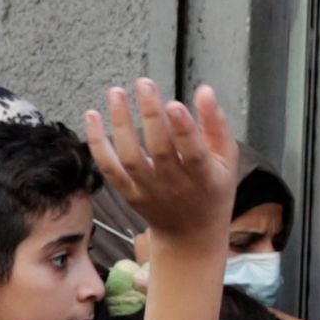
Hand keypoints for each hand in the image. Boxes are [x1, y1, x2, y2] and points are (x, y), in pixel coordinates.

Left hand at [83, 82, 244, 251]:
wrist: (190, 235)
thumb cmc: (212, 189)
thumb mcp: (227, 159)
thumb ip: (216, 124)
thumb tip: (204, 90)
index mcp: (204, 177)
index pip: (194, 153)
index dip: (184, 129)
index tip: (173, 104)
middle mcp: (175, 186)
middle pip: (159, 150)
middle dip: (150, 115)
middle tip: (144, 83)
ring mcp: (149, 191)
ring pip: (130, 157)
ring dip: (121, 123)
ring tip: (116, 92)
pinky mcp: (129, 193)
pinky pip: (109, 168)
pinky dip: (98, 143)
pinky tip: (92, 115)